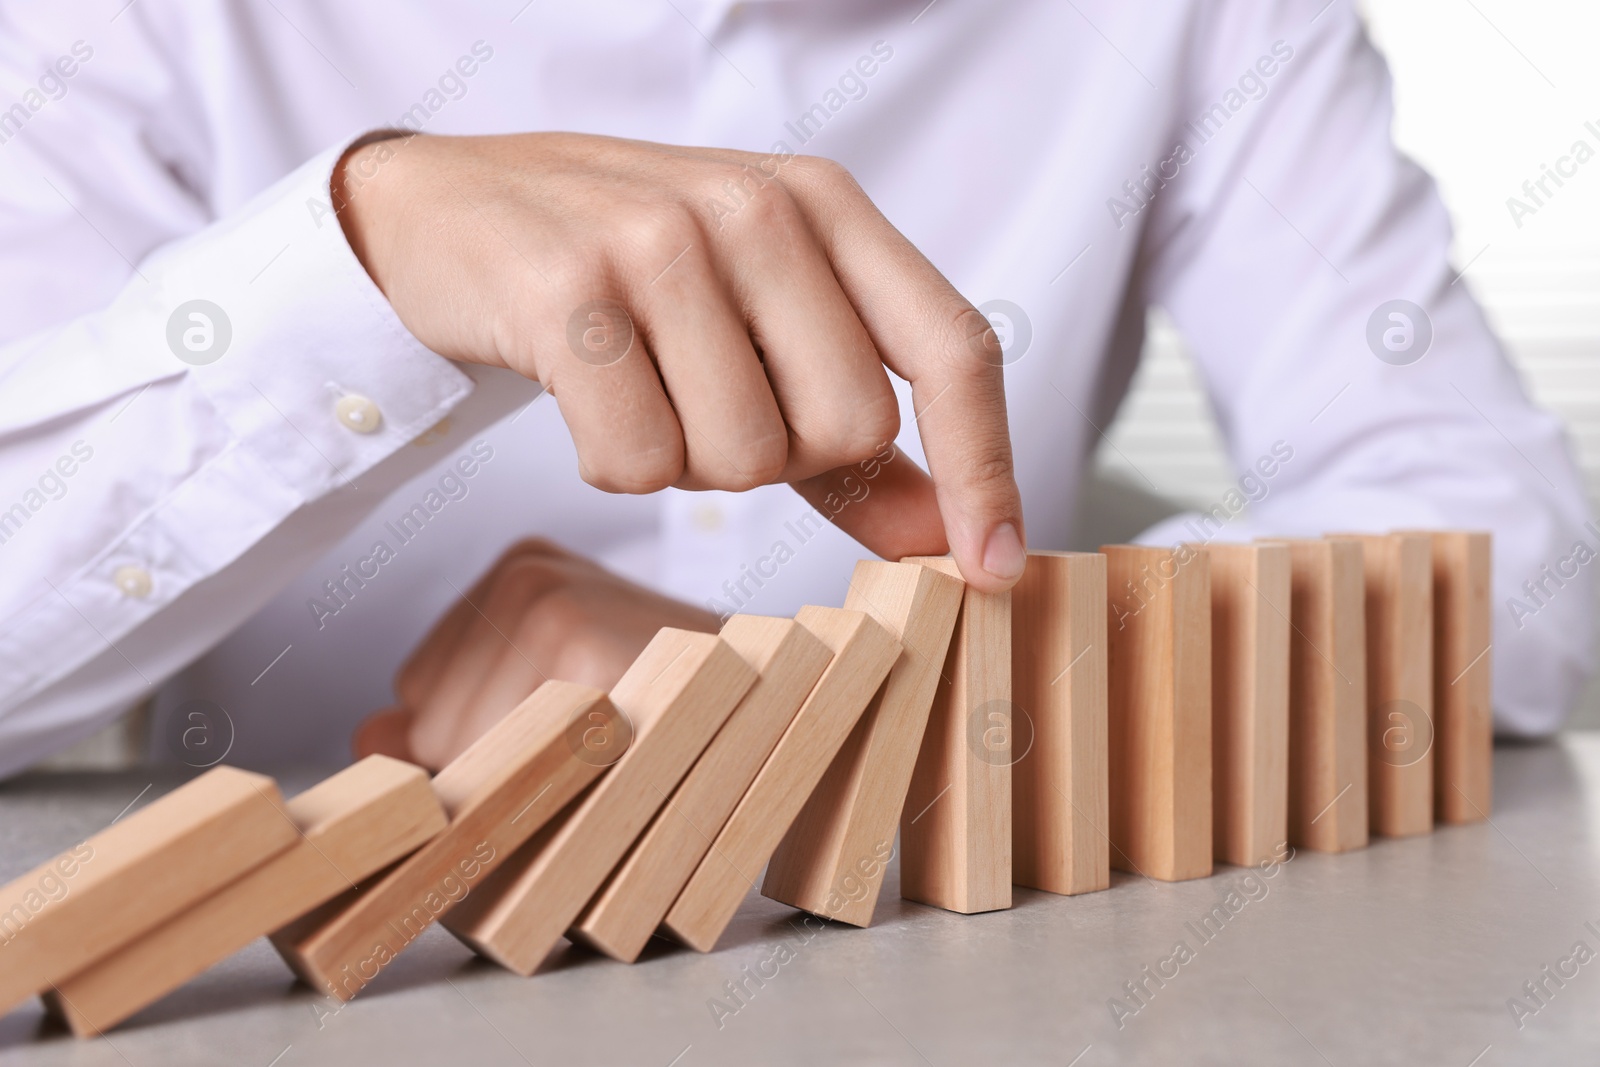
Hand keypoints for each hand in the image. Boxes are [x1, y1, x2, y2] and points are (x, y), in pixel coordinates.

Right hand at [333, 132, 1025, 590]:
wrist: (453, 208)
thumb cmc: (628, 275)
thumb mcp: (758, 324)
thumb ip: (855, 441)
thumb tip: (944, 540)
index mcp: (826, 206)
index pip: (953, 349)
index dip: (984, 468)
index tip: (994, 567)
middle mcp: (758, 208)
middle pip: (846, 429)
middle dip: (780, 459)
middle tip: (706, 403)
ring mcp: (661, 242)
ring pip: (741, 459)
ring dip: (686, 461)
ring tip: (639, 388)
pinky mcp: (570, 293)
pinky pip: (637, 464)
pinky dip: (612, 465)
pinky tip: (584, 399)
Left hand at [352, 539, 718, 769]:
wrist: (782, 699)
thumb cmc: (675, 709)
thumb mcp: (563, 692)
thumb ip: (454, 715)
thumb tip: (367, 736)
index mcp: (520, 570)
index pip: (420, 694)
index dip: (473, 749)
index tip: (551, 747)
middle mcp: (523, 576)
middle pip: (426, 720)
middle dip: (486, 763)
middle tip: (587, 748)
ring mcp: (545, 603)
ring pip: (452, 746)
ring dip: (517, 777)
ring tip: (605, 747)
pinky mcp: (573, 643)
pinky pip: (495, 753)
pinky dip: (538, 781)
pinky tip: (604, 752)